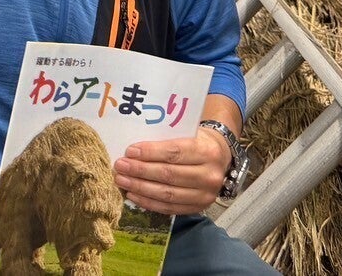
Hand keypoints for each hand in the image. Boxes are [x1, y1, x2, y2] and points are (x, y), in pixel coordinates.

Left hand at [113, 128, 230, 215]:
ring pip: (167, 193)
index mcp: (207, 151)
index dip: (149, 153)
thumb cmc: (197, 141)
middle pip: (168, 174)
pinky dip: (149, 202)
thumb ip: (165, 140)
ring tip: (122, 180)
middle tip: (120, 166)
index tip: (129, 152)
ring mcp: (205, 195)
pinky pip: (169, 207)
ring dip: (140, 188)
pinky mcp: (198, 208)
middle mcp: (209, 175)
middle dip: (140, 171)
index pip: (174, 153)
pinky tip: (133, 194)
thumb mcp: (187, 133)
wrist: (221, 158)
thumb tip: (133, 149)